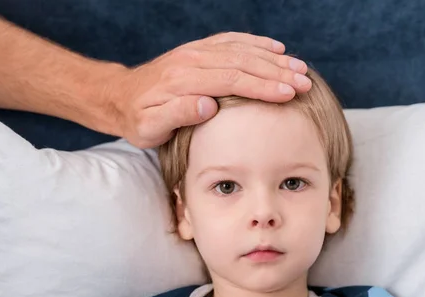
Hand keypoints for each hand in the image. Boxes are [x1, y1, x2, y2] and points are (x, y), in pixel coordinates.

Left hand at [108, 32, 311, 148]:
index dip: (262, 87)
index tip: (288, 94)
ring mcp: (196, 51)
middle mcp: (192, 60)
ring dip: (273, 58)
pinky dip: (256, 42)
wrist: (119, 97)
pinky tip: (276, 47)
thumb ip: (177, 115)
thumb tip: (208, 105)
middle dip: (277, 72)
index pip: (232, 80)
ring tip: (300, 68)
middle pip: (243, 62)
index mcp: (183, 81)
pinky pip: (231, 40)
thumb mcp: (149, 128)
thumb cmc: (137, 119)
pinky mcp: (198, 50)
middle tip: (304, 83)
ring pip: (241, 49)